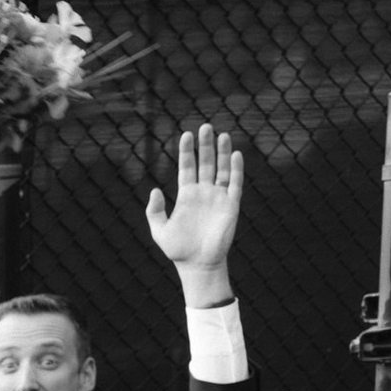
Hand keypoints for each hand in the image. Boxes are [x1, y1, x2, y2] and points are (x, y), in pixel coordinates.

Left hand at [145, 124, 241, 304]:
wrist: (197, 264)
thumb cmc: (178, 249)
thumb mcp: (159, 230)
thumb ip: (155, 211)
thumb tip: (154, 190)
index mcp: (186, 195)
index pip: (187, 167)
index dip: (187, 151)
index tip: (186, 135)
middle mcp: (203, 192)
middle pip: (205, 163)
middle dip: (205, 145)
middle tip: (205, 126)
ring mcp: (218, 197)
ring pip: (222, 169)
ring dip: (222, 152)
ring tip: (222, 134)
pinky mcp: (231, 205)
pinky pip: (235, 183)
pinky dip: (236, 169)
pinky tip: (235, 154)